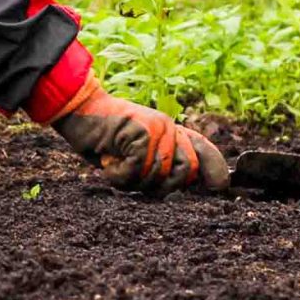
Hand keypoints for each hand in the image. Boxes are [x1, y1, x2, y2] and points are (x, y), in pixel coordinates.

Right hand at [48, 85, 228, 194]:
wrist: (79, 110)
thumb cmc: (104, 138)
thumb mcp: (136, 153)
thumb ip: (159, 165)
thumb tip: (183, 188)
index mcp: (172, 132)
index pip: (205, 151)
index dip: (215, 172)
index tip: (219, 188)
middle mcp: (170, 128)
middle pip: (185, 172)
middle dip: (161, 186)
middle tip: (135, 178)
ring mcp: (158, 129)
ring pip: (159, 175)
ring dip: (134, 180)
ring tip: (116, 164)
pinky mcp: (142, 132)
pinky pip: (138, 170)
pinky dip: (119, 174)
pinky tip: (108, 163)